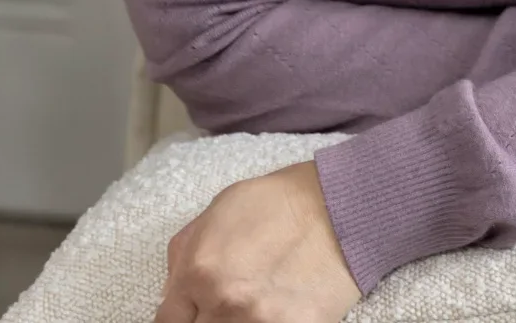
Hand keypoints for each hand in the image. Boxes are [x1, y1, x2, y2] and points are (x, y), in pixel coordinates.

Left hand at [154, 160, 361, 322]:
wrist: (342, 205)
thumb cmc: (280, 203)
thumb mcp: (218, 211)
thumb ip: (184, 256)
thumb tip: (172, 294)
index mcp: (199, 273)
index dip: (179, 318)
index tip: (193, 313)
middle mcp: (225, 303)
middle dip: (206, 320)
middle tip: (224, 307)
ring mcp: (262, 322)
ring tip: (251, 307)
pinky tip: (276, 311)